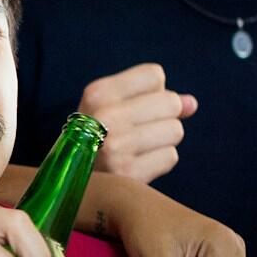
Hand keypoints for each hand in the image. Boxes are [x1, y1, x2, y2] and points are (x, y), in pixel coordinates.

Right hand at [78, 63, 198, 183]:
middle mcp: (105, 116)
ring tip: (137, 148)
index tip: (134, 106)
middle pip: (171, 103)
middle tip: (137, 130)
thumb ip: (153, 98)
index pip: (155, 75)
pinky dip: (158, 162)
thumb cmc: (93, 137)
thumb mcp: (109, 107)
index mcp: (97, 93)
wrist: (63, 181)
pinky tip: (137, 164)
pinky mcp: (128, 174)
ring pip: (175, 130)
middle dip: (163, 117)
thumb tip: (192, 103)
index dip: (152, 92)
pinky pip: (170, 157)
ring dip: (162, 141)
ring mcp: (116, 146)